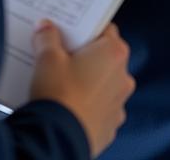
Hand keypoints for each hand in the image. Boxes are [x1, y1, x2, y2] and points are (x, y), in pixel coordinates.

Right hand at [29, 21, 134, 157]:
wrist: (57, 140)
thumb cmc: (58, 95)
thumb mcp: (47, 57)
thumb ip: (47, 37)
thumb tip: (45, 29)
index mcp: (114, 53)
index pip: (104, 28)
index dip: (85, 28)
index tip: (70, 30)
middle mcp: (123, 77)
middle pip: (105, 57)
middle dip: (85, 55)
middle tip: (61, 55)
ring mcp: (119, 104)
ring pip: (103, 84)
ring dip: (87, 82)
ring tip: (61, 83)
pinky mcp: (110, 126)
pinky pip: (99, 108)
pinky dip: (87, 105)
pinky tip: (67, 105)